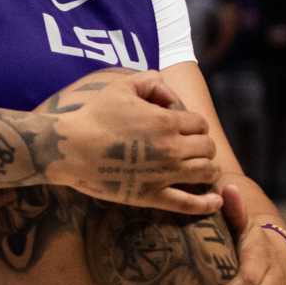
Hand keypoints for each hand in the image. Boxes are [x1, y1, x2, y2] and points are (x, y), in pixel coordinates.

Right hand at [42, 70, 221, 213]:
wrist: (70, 147)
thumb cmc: (93, 115)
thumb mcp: (121, 87)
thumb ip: (148, 80)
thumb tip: (164, 83)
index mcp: (166, 121)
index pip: (200, 123)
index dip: (194, 124)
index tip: (183, 129)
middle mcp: (172, 148)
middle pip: (208, 147)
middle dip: (202, 145)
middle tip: (191, 149)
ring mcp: (164, 174)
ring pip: (206, 172)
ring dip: (208, 169)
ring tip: (201, 169)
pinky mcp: (152, 196)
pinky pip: (189, 204)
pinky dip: (207, 204)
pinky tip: (215, 202)